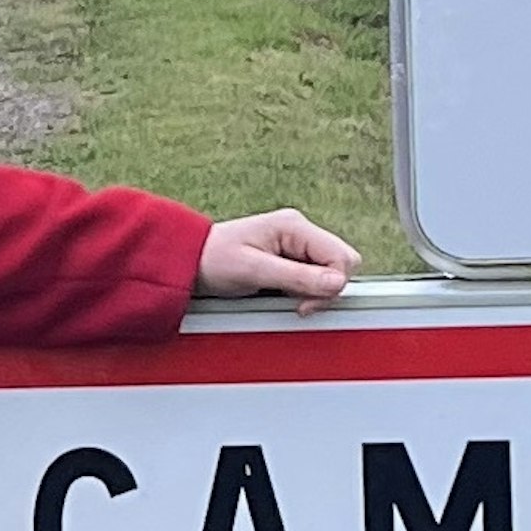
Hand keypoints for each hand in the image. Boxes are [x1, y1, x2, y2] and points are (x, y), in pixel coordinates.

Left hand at [197, 209, 362, 310]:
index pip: (342, 256)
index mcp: (294, 226)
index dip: (332, 286)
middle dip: (325, 290)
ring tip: (281, 297)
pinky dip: (302, 293)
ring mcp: (296, 245)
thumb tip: (337, 283)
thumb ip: (298, 277)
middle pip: (342, 264)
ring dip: (312, 293)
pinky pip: (313, 279)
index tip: (305, 304)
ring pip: (329, 274)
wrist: (188, 261)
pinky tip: (279, 295)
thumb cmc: (213, 259)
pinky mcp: (291, 260)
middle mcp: (300, 232)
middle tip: (296, 303)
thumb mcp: (255, 270)